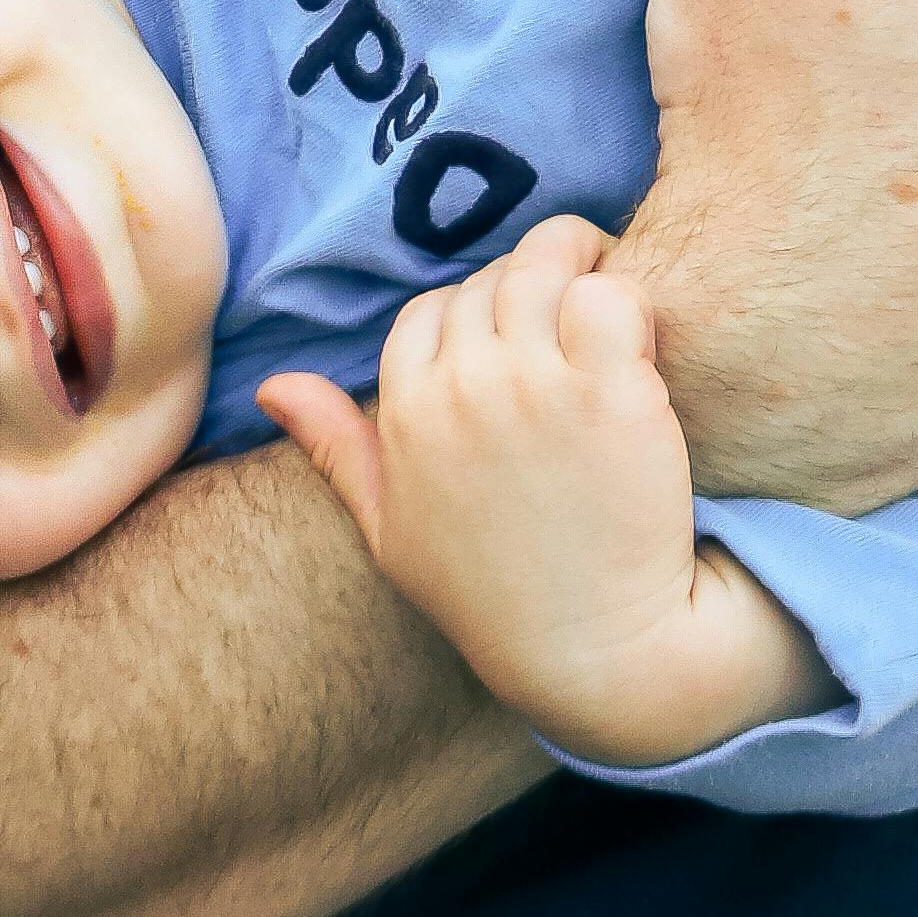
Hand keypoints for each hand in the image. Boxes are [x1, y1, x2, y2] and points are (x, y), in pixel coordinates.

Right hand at [261, 220, 829, 768]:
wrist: (596, 652)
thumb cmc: (492, 598)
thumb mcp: (390, 531)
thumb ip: (335, 449)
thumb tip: (273, 388)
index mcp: (408, 413)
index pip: (429, 310)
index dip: (474, 318)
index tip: (517, 353)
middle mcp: (465, 388)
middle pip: (493, 278)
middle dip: (533, 289)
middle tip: (574, 329)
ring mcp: (539, 386)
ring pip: (552, 264)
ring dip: (583, 274)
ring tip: (609, 317)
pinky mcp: (614, 393)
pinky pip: (612, 297)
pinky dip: (630, 304)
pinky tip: (644, 349)